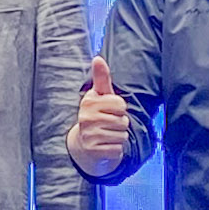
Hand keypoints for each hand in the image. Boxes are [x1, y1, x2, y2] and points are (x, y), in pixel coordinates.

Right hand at [67, 55, 129, 177]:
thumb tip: (98, 58)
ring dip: (119, 137)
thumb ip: (101, 78)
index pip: (120, 103)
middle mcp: (86, 117)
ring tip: (108, 135)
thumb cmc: (97, 116)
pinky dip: (116, 149)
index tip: (109, 111)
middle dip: (120, 124)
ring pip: (122, 135)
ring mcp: (89, 135)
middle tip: (108, 126)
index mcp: (89, 102)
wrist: (85, 145)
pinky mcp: (94, 151)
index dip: (120, 109)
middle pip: (123, 120)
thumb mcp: (100, 96)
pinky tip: (106, 146)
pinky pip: (118, 149)